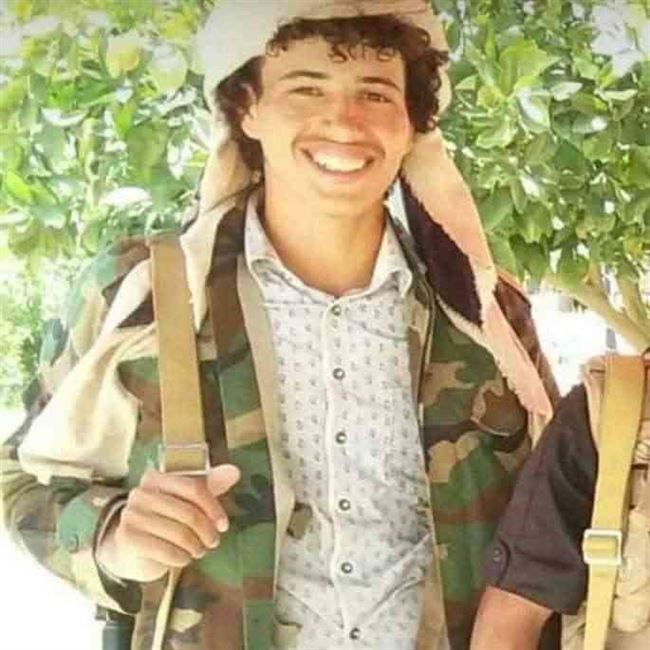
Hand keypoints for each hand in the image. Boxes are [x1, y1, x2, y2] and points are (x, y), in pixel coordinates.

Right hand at [97, 464, 239, 581]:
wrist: (130, 548)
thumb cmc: (165, 519)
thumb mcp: (187, 500)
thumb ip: (211, 485)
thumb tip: (234, 471)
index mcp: (156, 477)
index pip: (194, 487)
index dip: (213, 508)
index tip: (223, 525)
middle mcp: (141, 493)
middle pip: (189, 512)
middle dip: (207, 531)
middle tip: (213, 542)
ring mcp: (132, 515)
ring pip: (179, 533)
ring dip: (195, 546)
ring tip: (198, 550)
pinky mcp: (128, 538)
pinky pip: (166, 550)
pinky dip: (181, 558)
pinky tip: (183, 558)